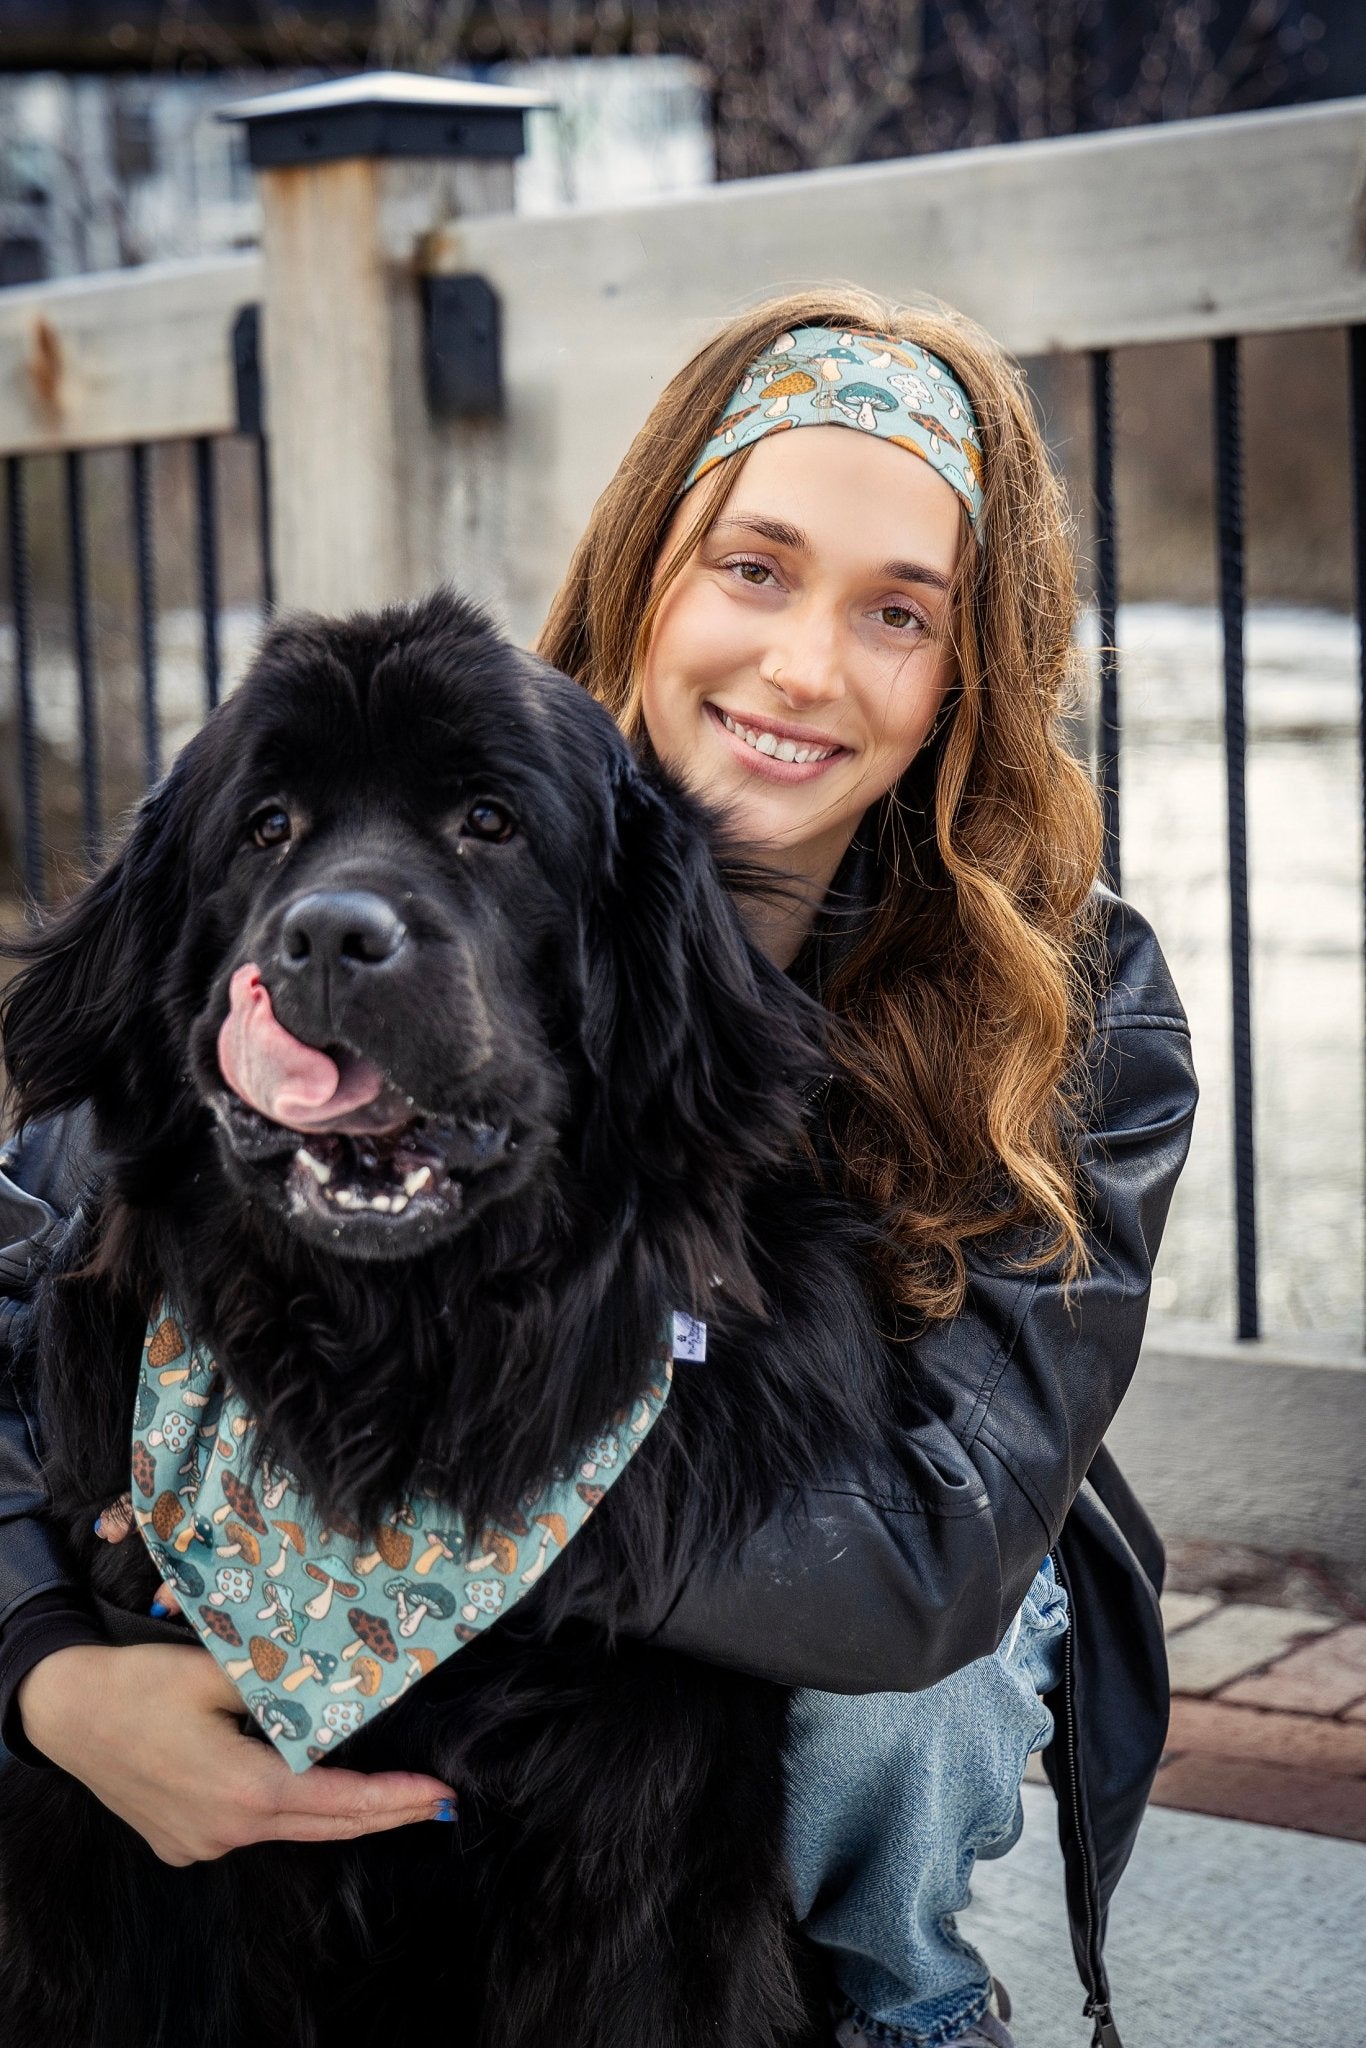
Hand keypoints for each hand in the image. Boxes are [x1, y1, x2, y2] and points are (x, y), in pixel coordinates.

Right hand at [17, 1642, 455, 1866]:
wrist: (65, 1711)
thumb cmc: (141, 1683)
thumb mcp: (218, 1672)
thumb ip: (281, 1691)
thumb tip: (335, 1695)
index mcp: (243, 1791)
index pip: (339, 1802)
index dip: (394, 1800)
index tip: (440, 1798)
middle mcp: (226, 1831)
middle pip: (323, 1825)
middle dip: (383, 1812)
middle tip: (435, 1803)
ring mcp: (201, 1844)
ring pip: (286, 1827)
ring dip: (333, 1809)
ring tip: (386, 1792)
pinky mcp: (182, 1842)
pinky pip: (246, 1827)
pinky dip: (282, 1808)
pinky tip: (301, 1783)